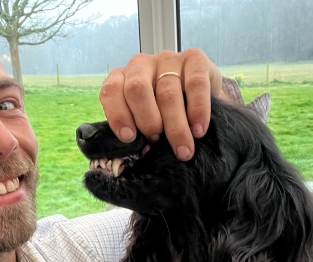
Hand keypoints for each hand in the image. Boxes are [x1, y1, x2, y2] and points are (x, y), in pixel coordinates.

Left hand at [99, 48, 222, 160]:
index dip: (118, 114)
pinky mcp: (194, 59)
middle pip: (137, 89)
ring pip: (167, 92)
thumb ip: (134, 128)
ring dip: (175, 126)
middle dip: (146, 120)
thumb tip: (130, 151)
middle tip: (156, 140)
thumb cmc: (164, 115)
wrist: (202, 101)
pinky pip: (195, 84)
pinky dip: (198, 110)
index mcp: (122, 78)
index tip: (129, 138)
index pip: (111, 90)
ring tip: (183, 149)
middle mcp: (141, 64)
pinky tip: (198, 130)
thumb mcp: (144, 120)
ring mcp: (168, 59)